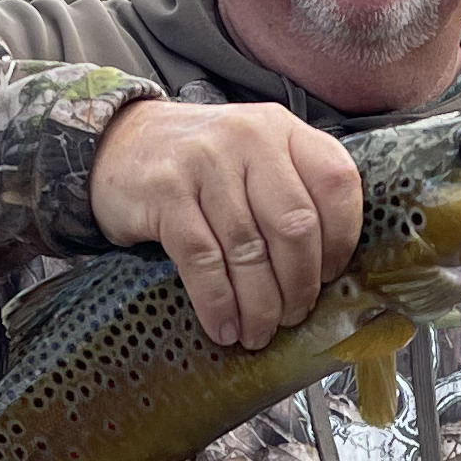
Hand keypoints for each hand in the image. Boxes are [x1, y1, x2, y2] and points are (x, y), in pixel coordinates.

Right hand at [91, 102, 363, 347]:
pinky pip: (202, 259)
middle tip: (293, 315)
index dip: (341, 239)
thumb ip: (293, 190)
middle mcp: (248, 137)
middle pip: (294, 225)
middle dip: (299, 284)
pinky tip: (222, 326)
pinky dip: (217, 302)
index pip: (336, 183)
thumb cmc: (200, 162)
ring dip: (259, 304)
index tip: (329, 276)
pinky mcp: (165, 192)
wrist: (119, 142)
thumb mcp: (254, 155)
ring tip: (258, 332)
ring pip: (249, 249)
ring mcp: (205, 162)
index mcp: (282, 129)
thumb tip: (324, 272)